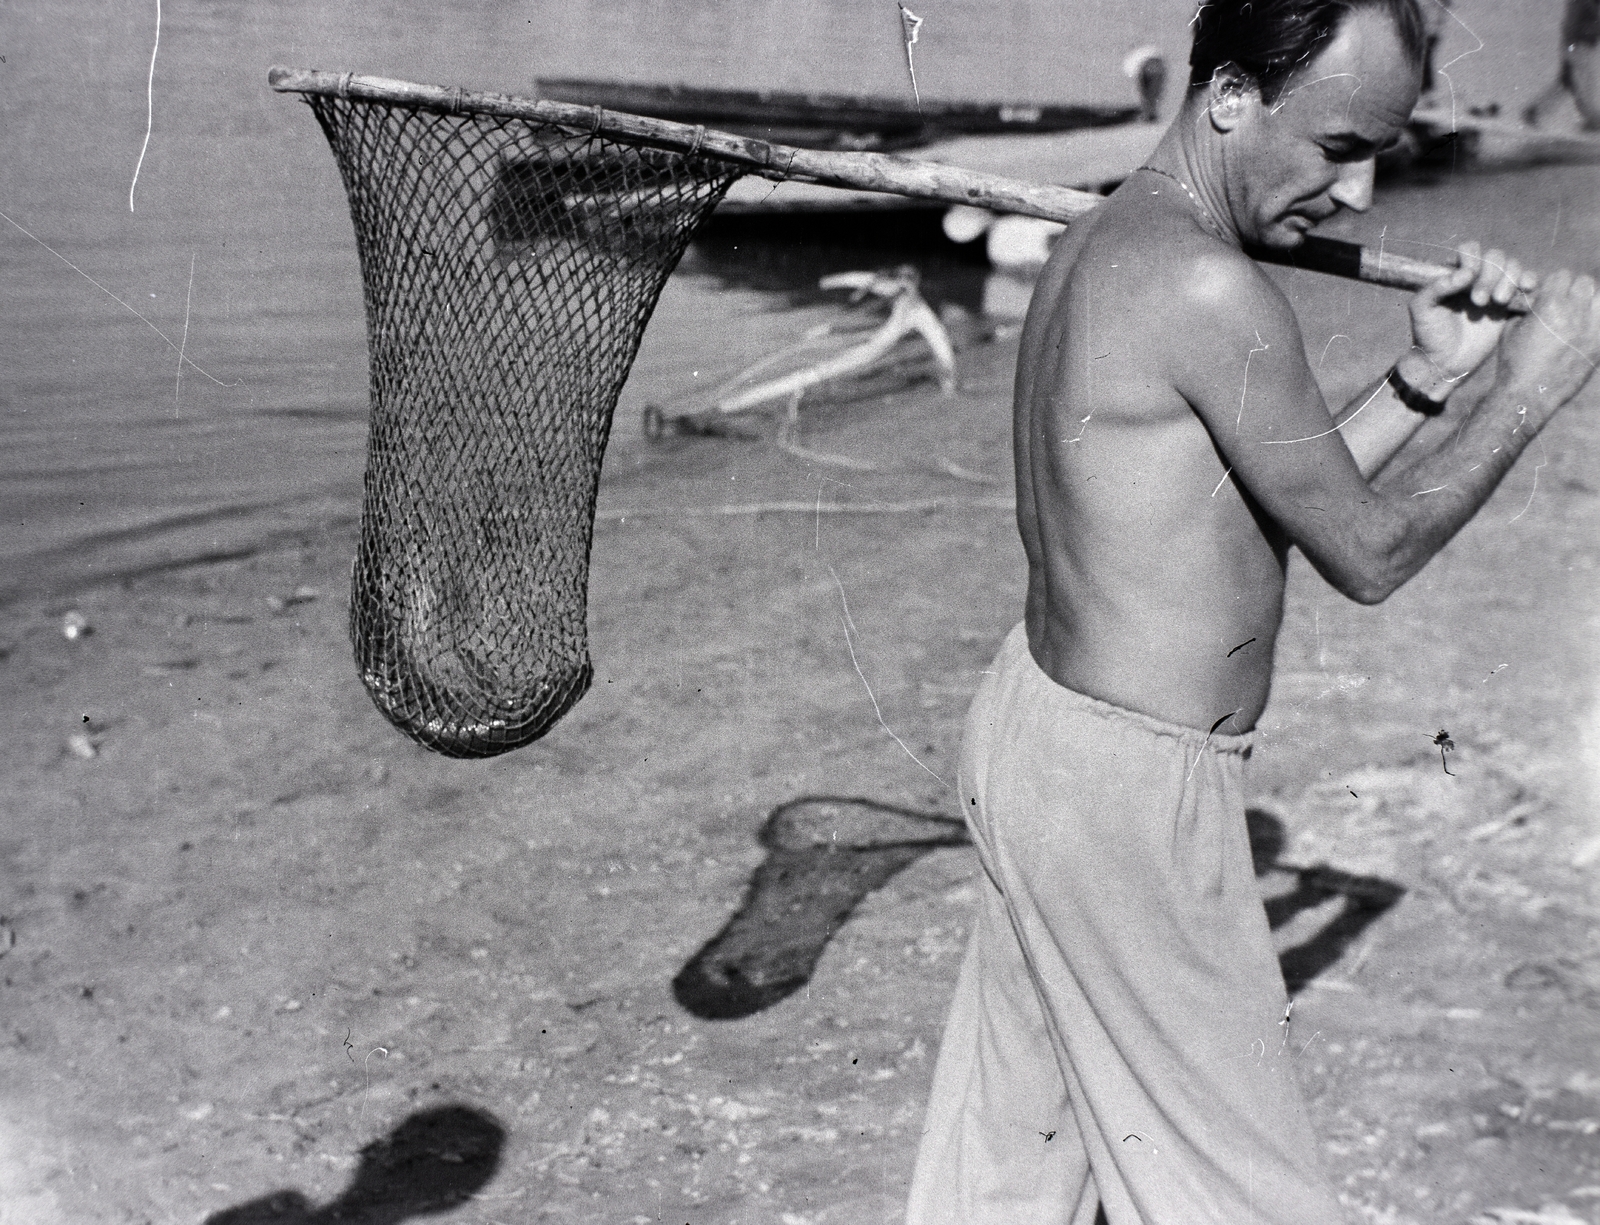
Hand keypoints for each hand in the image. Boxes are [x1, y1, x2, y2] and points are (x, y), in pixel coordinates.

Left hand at [1407, 242, 1536, 393]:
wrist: (1445, 363)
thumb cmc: (1428, 335)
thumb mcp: (1422, 309)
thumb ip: (1436, 287)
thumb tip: (1466, 274)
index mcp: (1454, 274)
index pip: (1470, 249)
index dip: (1473, 258)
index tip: (1468, 277)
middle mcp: (1476, 277)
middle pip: (1495, 257)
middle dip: (1491, 275)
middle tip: (1479, 301)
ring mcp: (1494, 289)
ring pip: (1512, 266)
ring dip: (1509, 279)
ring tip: (1498, 302)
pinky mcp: (1509, 304)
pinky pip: (1526, 283)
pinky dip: (1530, 279)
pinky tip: (1526, 288)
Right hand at [1495, 268, 1599, 407]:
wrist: (1528, 396)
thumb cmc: (1514, 362)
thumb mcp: (1511, 330)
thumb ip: (1528, 308)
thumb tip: (1536, 296)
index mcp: (1550, 307)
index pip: (1562, 276)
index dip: (1554, 284)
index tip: (1548, 295)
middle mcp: (1574, 314)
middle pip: (1585, 283)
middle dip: (1574, 290)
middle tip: (1565, 305)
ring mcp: (1591, 329)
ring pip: (1599, 300)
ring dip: (1589, 303)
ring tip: (1577, 317)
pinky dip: (1594, 321)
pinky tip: (1584, 331)